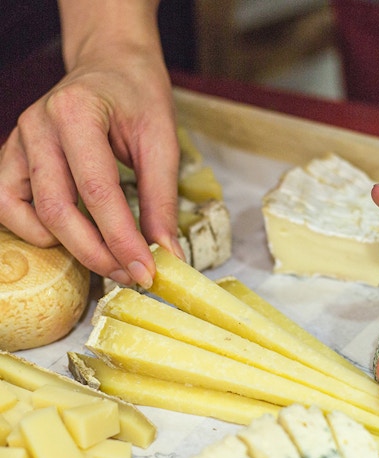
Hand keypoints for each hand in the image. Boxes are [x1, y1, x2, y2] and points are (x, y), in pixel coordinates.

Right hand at [0, 21, 182, 287]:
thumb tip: (167, 253)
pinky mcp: (12, 157)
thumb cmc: (137, 97)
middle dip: (98, 254)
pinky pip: (7, 205)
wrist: (110, 66)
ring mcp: (18, 141)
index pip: (98, 191)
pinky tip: (67, 236)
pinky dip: (34, 230)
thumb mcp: (161, 141)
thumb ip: (161, 200)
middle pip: (58, 210)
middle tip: (131, 274)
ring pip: (29, 213)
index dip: (122, 239)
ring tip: (108, 260)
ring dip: (69, 248)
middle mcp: (38, 125)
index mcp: (77, 112)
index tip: (146, 271)